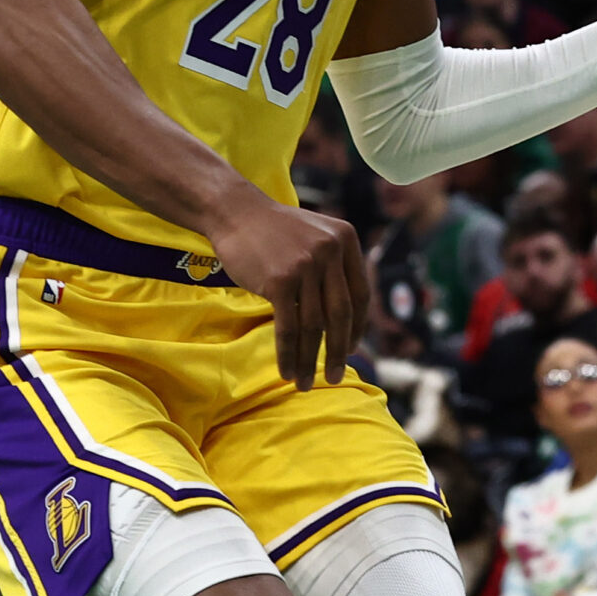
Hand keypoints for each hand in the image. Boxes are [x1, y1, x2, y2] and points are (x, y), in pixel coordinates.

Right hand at [208, 191, 368, 391]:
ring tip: (304, 383)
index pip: (361, 294)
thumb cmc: (273, 231)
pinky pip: (289, 328)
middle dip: (339, 352)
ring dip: (310, 360)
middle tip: (335, 377)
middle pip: (341, 314)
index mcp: (346, 239)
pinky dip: (289, 354)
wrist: (235, 212)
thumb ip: (333, 265)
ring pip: (315, 326)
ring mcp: (306, 265)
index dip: (358, 327)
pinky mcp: (281, 280)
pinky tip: (286, 371)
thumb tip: (346, 317)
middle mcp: (331, 251)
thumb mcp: (315, 236)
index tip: (351, 350)